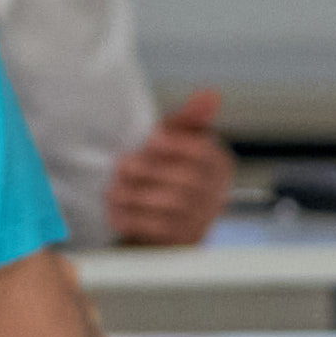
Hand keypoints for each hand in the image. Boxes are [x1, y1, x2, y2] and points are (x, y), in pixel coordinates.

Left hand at [105, 89, 234, 247]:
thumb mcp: (178, 140)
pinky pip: (157, 230)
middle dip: (149, 169)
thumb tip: (211, 94)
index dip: (175, 144)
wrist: (162, 220)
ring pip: (170, 205)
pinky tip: (116, 210)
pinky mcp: (181, 243)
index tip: (151, 140)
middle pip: (185, 178)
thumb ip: (191, 118)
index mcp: (220, 165)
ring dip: (136, 194)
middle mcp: (217, 195)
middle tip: (123, 164)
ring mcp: (201, 221)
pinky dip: (132, 218)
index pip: (203, 151)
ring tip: (114, 187)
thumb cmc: (169, 171)